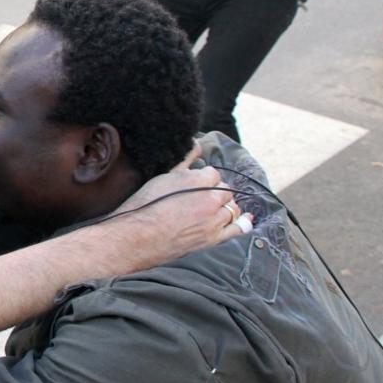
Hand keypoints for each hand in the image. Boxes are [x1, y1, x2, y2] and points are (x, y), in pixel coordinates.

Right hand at [109, 160, 249, 265]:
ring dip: (225, 207)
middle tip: (200, 198)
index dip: (204, 178)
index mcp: (198, 180)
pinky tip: (246, 218)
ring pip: (232, 208)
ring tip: (212, 210)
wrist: (136, 238)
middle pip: (225, 190)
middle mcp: (211, 199)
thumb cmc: (143, 206)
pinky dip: (244, 222)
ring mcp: (214, 220)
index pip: (213, 173)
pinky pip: (238, 229)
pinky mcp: (213, 239)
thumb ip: (184, 161)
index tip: (195, 185)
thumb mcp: (162, 177)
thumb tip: (198, 144)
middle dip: (216, 192)